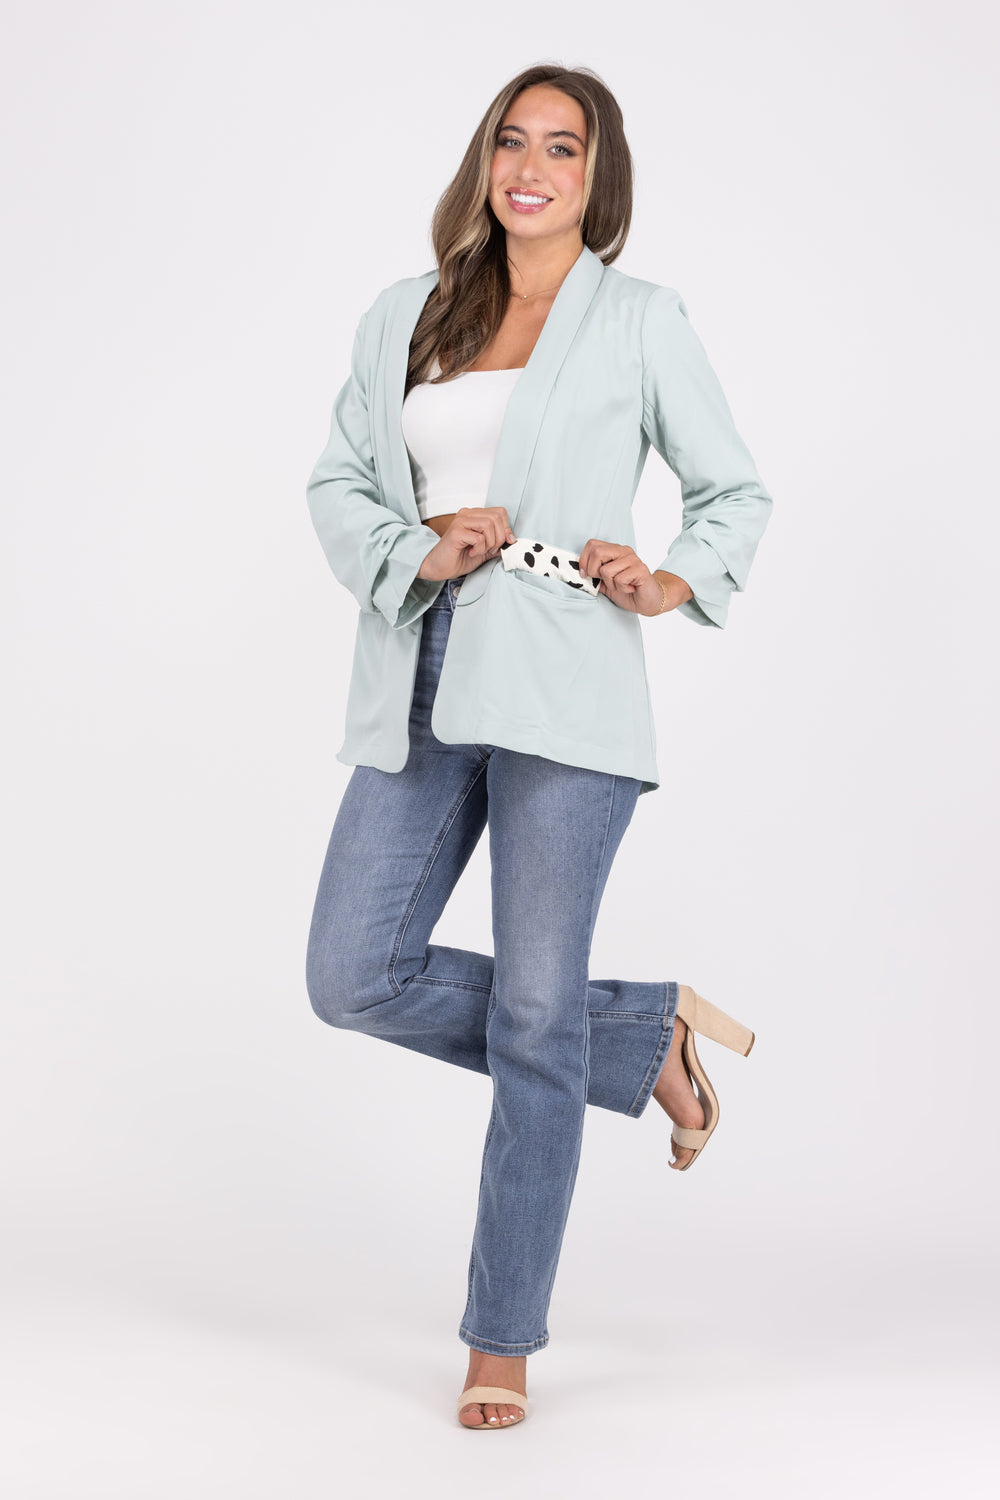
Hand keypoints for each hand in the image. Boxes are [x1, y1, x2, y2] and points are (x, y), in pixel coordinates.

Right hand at [418, 507, 516, 580]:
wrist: (438, 567)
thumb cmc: (459, 558)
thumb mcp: (484, 550)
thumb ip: (497, 543)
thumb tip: (512, 540)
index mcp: (473, 514)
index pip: (500, 512)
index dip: (506, 528)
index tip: (503, 543)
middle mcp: (466, 514)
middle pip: (496, 517)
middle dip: (499, 538)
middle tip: (489, 550)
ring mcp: (460, 521)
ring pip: (489, 525)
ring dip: (489, 543)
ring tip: (479, 551)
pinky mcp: (456, 532)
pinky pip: (479, 537)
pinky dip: (479, 548)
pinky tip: (471, 553)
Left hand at [576, 540, 693, 615]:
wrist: (648, 601)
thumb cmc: (626, 591)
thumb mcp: (604, 583)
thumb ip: (593, 576)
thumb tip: (577, 572)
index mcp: (614, 550)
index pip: (592, 544)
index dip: (584, 560)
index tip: (586, 575)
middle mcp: (624, 551)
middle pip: (597, 552)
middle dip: (594, 572)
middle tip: (604, 581)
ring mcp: (633, 559)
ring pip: (606, 570)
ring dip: (611, 584)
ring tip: (621, 586)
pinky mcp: (640, 569)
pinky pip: (619, 579)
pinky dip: (621, 588)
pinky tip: (630, 588)